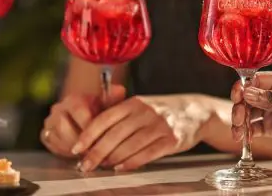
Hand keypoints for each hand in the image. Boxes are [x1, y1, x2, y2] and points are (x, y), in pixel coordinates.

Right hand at [41, 85, 125, 157]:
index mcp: (73, 99)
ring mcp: (50, 122)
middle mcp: (58, 109)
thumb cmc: (98, 109)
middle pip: (64, 127)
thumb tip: (120, 90)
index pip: (79, 113)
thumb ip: (114, 96)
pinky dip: (65, 152)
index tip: (101, 137)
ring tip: (88, 153)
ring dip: (73, 148)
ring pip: (58, 138)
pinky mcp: (46, 135)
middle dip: (80, 140)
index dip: (91, 127)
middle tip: (93, 150)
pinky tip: (78, 153)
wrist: (85, 113)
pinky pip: (53, 146)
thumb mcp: (108, 102)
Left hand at [73, 95, 207, 171]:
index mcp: (134, 102)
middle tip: (84, 165)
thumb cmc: (161, 110)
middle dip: (96, 152)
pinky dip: (131, 162)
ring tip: (100, 167)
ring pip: (129, 146)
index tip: (76, 147)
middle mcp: (145, 112)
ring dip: (112, 159)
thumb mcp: (141, 105)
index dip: (89, 134)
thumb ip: (121, 115)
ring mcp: (159, 126)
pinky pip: (147, 154)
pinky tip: (120, 168)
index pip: (105, 118)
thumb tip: (94, 136)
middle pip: (114, 134)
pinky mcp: (171, 140)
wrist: (195, 111)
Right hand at [231, 70, 271, 161]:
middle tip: (238, 119)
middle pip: (248, 96)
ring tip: (238, 132)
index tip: (237, 97)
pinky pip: (254, 127)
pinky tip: (244, 138)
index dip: (244, 88)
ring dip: (240, 121)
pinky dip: (247, 132)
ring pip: (248, 112)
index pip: (256, 80)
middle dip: (240, 107)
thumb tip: (248, 92)